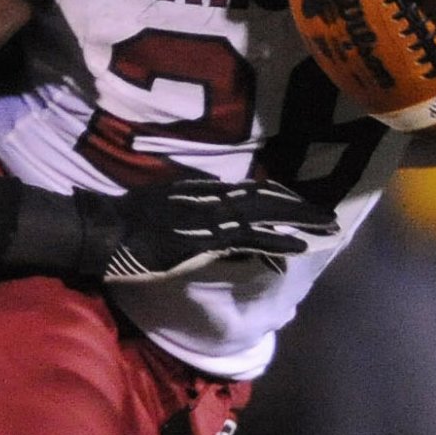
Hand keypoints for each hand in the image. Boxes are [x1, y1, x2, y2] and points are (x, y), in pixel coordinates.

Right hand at [80, 175, 337, 285]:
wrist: (106, 228)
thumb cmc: (126, 217)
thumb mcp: (163, 197)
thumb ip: (190, 198)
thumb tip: (210, 199)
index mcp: (203, 188)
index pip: (251, 190)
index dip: (281, 197)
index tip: (302, 204)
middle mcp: (212, 197)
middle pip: (267, 199)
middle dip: (300, 208)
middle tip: (329, 217)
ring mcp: (211, 216)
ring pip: (266, 216)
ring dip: (299, 222)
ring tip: (326, 228)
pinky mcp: (207, 238)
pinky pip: (252, 239)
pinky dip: (277, 241)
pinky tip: (300, 246)